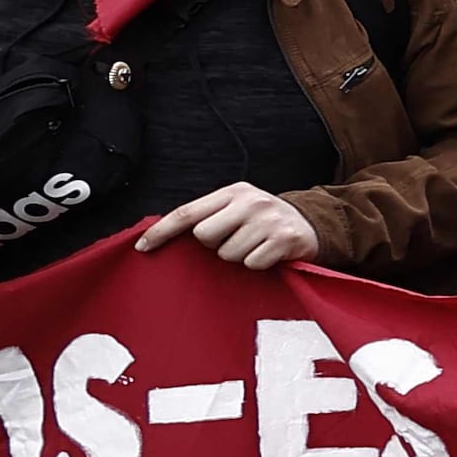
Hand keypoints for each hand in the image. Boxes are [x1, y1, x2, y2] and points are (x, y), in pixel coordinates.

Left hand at [135, 182, 319, 271]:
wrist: (314, 224)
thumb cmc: (263, 221)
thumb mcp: (238, 208)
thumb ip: (209, 216)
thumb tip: (161, 234)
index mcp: (234, 192)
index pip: (187, 212)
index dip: (162, 231)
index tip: (142, 248)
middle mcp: (251, 202)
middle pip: (205, 235)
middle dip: (215, 244)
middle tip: (234, 239)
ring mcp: (269, 220)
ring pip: (228, 254)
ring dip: (238, 256)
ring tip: (254, 246)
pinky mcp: (285, 239)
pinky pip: (252, 263)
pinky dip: (257, 264)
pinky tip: (268, 254)